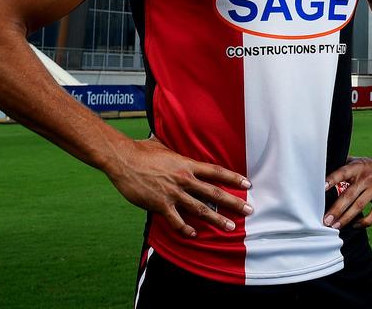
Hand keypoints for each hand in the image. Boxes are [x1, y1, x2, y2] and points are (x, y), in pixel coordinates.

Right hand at [106, 135, 251, 237]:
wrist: (122, 159)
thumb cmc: (141, 150)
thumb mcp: (163, 145)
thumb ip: (174, 148)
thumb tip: (174, 137)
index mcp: (187, 164)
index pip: (216, 172)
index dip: (233, 178)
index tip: (248, 184)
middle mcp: (184, 179)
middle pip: (214, 193)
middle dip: (233, 203)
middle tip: (248, 211)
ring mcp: (172, 193)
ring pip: (200, 209)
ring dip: (216, 219)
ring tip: (229, 227)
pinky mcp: (159, 205)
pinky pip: (176, 220)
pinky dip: (186, 228)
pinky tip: (194, 234)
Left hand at [323, 155, 371, 229]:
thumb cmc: (369, 165)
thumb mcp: (356, 161)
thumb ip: (341, 165)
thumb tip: (321, 169)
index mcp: (356, 168)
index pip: (342, 173)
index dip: (332, 179)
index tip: (321, 187)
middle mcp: (366, 178)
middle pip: (349, 195)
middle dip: (336, 209)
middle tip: (325, 221)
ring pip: (359, 206)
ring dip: (346, 218)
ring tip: (335, 227)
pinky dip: (364, 222)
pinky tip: (355, 225)